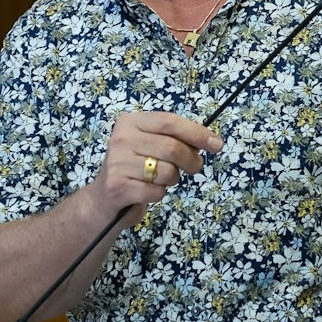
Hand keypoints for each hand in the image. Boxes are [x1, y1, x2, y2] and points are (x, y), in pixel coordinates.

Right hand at [88, 111, 218, 216]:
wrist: (104, 199)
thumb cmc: (136, 168)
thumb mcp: (150, 145)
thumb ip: (175, 139)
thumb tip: (211, 141)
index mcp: (131, 122)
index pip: (170, 122)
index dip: (197, 133)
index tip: (217, 144)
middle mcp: (121, 138)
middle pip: (172, 147)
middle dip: (191, 160)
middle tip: (194, 168)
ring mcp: (117, 162)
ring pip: (167, 171)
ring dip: (172, 179)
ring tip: (159, 179)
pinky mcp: (117, 186)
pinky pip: (156, 191)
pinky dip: (159, 194)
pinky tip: (146, 191)